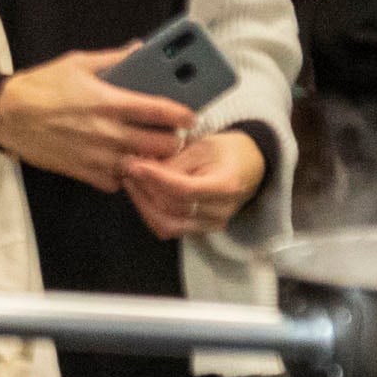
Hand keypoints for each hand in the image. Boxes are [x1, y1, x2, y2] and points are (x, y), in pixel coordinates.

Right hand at [0, 51, 199, 189]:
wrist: (7, 115)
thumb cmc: (41, 86)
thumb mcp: (77, 63)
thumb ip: (113, 58)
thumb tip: (140, 49)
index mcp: (110, 102)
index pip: (160, 112)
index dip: (182, 115)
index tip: (190, 116)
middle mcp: (109, 133)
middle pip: (159, 145)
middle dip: (172, 141)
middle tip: (172, 135)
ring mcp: (97, 156)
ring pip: (141, 167)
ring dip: (150, 160)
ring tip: (150, 150)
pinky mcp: (84, 173)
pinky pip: (116, 182)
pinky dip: (123, 175)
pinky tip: (121, 162)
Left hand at [122, 130, 263, 242]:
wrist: (249, 166)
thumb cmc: (226, 151)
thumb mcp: (202, 146)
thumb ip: (174, 161)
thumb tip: (141, 168)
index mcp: (227, 186)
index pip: (185, 190)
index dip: (156, 179)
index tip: (135, 165)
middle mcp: (220, 212)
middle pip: (173, 208)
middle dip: (144, 189)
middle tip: (127, 167)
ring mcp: (211, 225)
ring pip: (167, 224)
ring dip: (143, 204)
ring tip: (131, 181)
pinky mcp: (200, 230)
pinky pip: (170, 228)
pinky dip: (151, 213)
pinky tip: (141, 195)